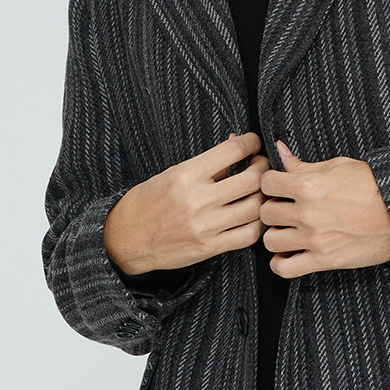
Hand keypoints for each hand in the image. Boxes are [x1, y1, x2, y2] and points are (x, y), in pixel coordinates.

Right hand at [104, 131, 269, 274]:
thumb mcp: (171, 174)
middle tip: (263, 166)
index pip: (233, 150)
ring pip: (256, 208)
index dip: (252, 143)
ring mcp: (205, 226)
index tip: (254, 144)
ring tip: (261, 191)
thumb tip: (235, 142)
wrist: (125, 239)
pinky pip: (248, 235)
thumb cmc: (147, 203)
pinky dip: (258, 223)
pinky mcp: (209, 247)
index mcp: (186, 174)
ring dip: (265, 196)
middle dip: (265, 168)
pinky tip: (254, 216)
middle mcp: (197, 199)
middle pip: (252, 179)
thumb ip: (206, 163)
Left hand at [258, 139, 389, 278]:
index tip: (279, 188)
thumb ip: (303, 164)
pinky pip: (284, 269)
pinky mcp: (324, 260)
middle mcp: (308, 213)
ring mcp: (315, 239)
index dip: (271, 183)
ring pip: (270, 241)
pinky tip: (290, 254)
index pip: (266, 183)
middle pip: (265, 212)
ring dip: (276, 235)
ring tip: (288, 231)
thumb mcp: (339, 166)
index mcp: (309, 185)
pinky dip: (281, 263)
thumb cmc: (374, 185)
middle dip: (273, 209)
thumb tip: (279, 149)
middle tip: (285, 210)